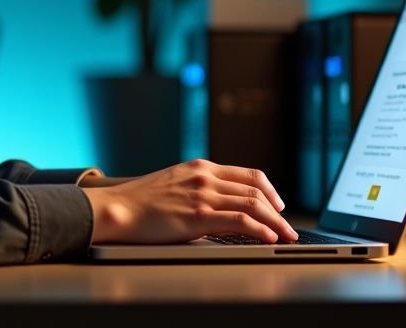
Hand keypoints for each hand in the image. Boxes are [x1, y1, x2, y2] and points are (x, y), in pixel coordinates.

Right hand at [81, 158, 296, 243]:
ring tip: (285, 236)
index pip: (248, 174)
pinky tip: (268, 238)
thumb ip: (198, 188)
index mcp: (201, 167)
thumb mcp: (174, 183)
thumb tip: (220, 205)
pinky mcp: (198, 215)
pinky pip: (240, 220)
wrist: (118, 208)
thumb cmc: (140, 202)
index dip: (270, 190)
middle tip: (287, 226)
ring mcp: (203, 194)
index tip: (277, 205)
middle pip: (256, 190)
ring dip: (275, 223)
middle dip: (277, 211)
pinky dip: (260, 229)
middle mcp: (206, 176)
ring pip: (253, 204)